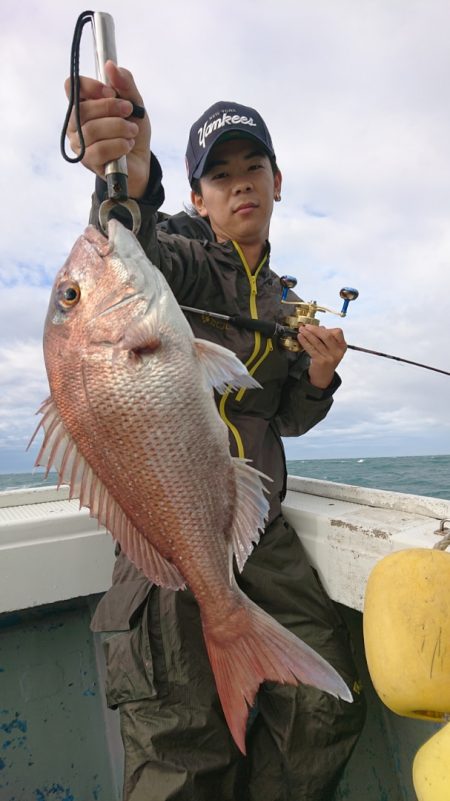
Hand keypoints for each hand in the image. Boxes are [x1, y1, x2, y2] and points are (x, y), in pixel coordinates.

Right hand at [64, 61, 150, 197]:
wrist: (140, 161)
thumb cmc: (133, 130)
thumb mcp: (135, 103)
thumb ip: (124, 84)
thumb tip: (110, 65)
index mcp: (83, 104)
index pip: (72, 86)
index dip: (91, 86)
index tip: (112, 92)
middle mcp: (76, 123)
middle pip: (82, 109)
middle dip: (110, 108)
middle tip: (129, 111)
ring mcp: (79, 143)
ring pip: (91, 130)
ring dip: (118, 128)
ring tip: (132, 131)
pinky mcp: (87, 161)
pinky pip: (98, 150)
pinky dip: (118, 145)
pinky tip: (127, 145)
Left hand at [297, 324, 346, 388]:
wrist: (323, 377)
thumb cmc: (327, 360)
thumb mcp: (331, 349)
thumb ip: (326, 338)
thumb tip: (318, 327)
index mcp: (342, 346)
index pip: (338, 332)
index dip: (327, 328)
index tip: (318, 326)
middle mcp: (337, 352)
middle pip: (326, 336)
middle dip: (315, 329)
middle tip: (306, 326)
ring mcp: (329, 357)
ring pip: (317, 342)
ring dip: (308, 334)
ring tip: (301, 330)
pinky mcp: (320, 361)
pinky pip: (311, 348)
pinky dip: (304, 341)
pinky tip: (300, 337)